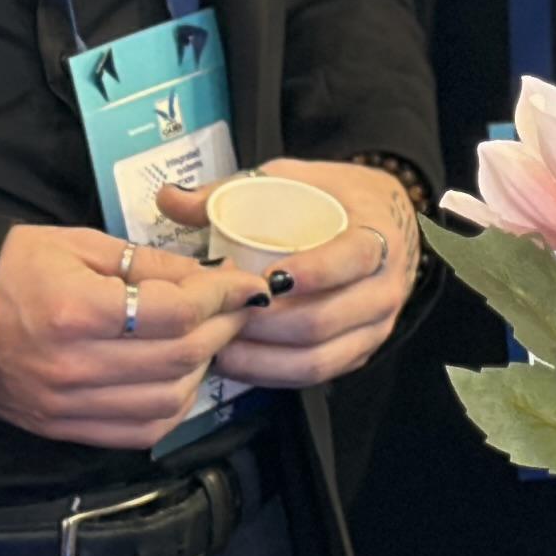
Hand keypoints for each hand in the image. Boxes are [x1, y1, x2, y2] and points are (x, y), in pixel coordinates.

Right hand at [0, 226, 268, 448]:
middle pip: (179, 359)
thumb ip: (150, 264)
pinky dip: (171, 409)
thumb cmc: (6, 270)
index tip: (247, 285)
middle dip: (222, 330)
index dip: (222, 298)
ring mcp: (66, 405)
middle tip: (235, 308)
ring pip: (167, 403)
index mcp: (75, 312)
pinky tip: (177, 378)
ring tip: (205, 340)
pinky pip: (138, 433)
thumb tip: (209, 278)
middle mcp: (73, 367)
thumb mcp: (79, 246)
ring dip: (201, 371)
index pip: (176, 314)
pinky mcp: (62, 428)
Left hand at [157, 161, 422, 386]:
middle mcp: (384, 288)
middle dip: (264, 326)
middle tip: (220, 316)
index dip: (313, 272)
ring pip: (317, 359)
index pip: (353, 259)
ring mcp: (375, 327)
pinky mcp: (359, 353)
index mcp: (377, 236)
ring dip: (262, 357)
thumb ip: (233, 190)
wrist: (386, 223)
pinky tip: (239, 361)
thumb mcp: (293, 179)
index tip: (268, 278)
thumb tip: (169, 197)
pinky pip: (315, 376)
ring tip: (219, 344)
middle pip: (323, 321)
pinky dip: (273, 374)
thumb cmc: (336, 200)